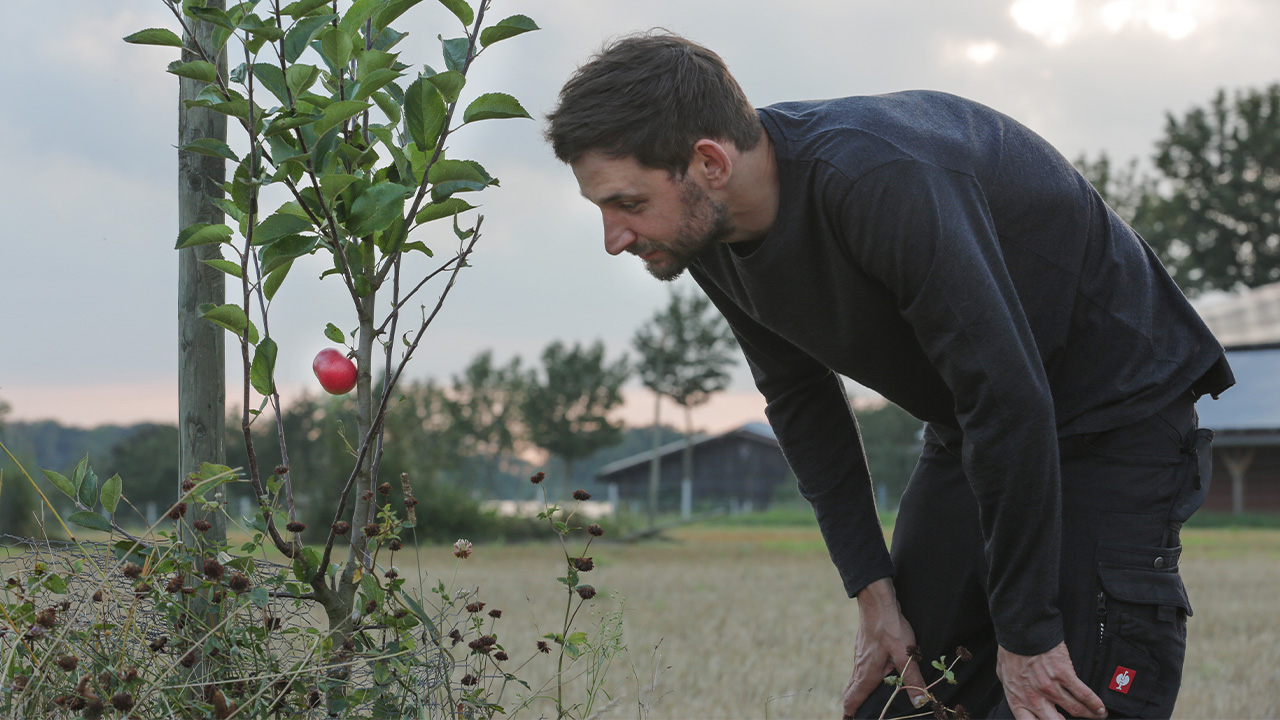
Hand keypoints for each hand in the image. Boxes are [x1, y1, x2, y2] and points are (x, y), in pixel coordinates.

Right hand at [842, 578, 928, 717]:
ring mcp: (860, 655)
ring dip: (858, 693)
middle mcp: (860, 666)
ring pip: (855, 680)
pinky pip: (860, 669)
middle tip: (856, 716)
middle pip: (851, 692)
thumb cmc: (889, 625)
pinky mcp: (863, 647)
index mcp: (867, 673)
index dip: (850, 714)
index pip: (852, 699)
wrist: (876, 599)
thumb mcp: (905, 653)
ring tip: (866, 702)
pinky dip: (863, 680)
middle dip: (853, 706)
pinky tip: (875, 676)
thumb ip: (912, 679)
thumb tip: (919, 703)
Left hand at [996, 642, 1106, 718]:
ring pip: (1075, 709)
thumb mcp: (1004, 674)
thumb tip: (1020, 695)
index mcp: (1017, 698)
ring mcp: (1050, 687)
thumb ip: (1014, 689)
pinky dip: (1094, 702)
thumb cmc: (1011, 651)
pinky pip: (1083, 694)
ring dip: (1089, 714)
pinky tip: (1099, 706)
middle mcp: (1034, 697)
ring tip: (1098, 714)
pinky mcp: (1063, 675)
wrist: (1019, 631)